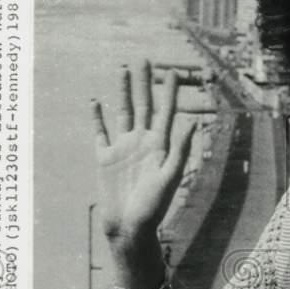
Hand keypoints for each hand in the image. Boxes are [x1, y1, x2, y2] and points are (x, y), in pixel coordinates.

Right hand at [92, 58, 195, 284]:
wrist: (129, 229)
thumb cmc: (153, 208)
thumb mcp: (169, 177)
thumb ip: (180, 149)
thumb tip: (193, 121)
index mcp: (160, 146)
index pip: (165, 111)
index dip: (168, 91)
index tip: (171, 70)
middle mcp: (142, 143)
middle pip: (143, 105)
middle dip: (144, 83)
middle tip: (144, 59)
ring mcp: (123, 149)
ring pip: (122, 113)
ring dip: (122, 92)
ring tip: (122, 70)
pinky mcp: (105, 159)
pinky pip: (100, 133)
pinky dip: (97, 117)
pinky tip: (95, 101)